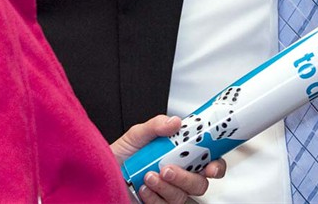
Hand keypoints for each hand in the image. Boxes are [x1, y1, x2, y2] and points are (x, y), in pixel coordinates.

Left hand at [110, 115, 225, 203]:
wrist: (101, 172)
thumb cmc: (122, 155)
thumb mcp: (137, 134)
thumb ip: (156, 125)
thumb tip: (175, 122)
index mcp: (181, 156)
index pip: (209, 162)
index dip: (216, 166)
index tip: (211, 166)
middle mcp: (178, 176)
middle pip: (200, 184)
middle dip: (186, 178)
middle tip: (168, 169)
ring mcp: (168, 193)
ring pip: (182, 197)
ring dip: (166, 187)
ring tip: (148, 175)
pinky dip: (153, 197)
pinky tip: (143, 188)